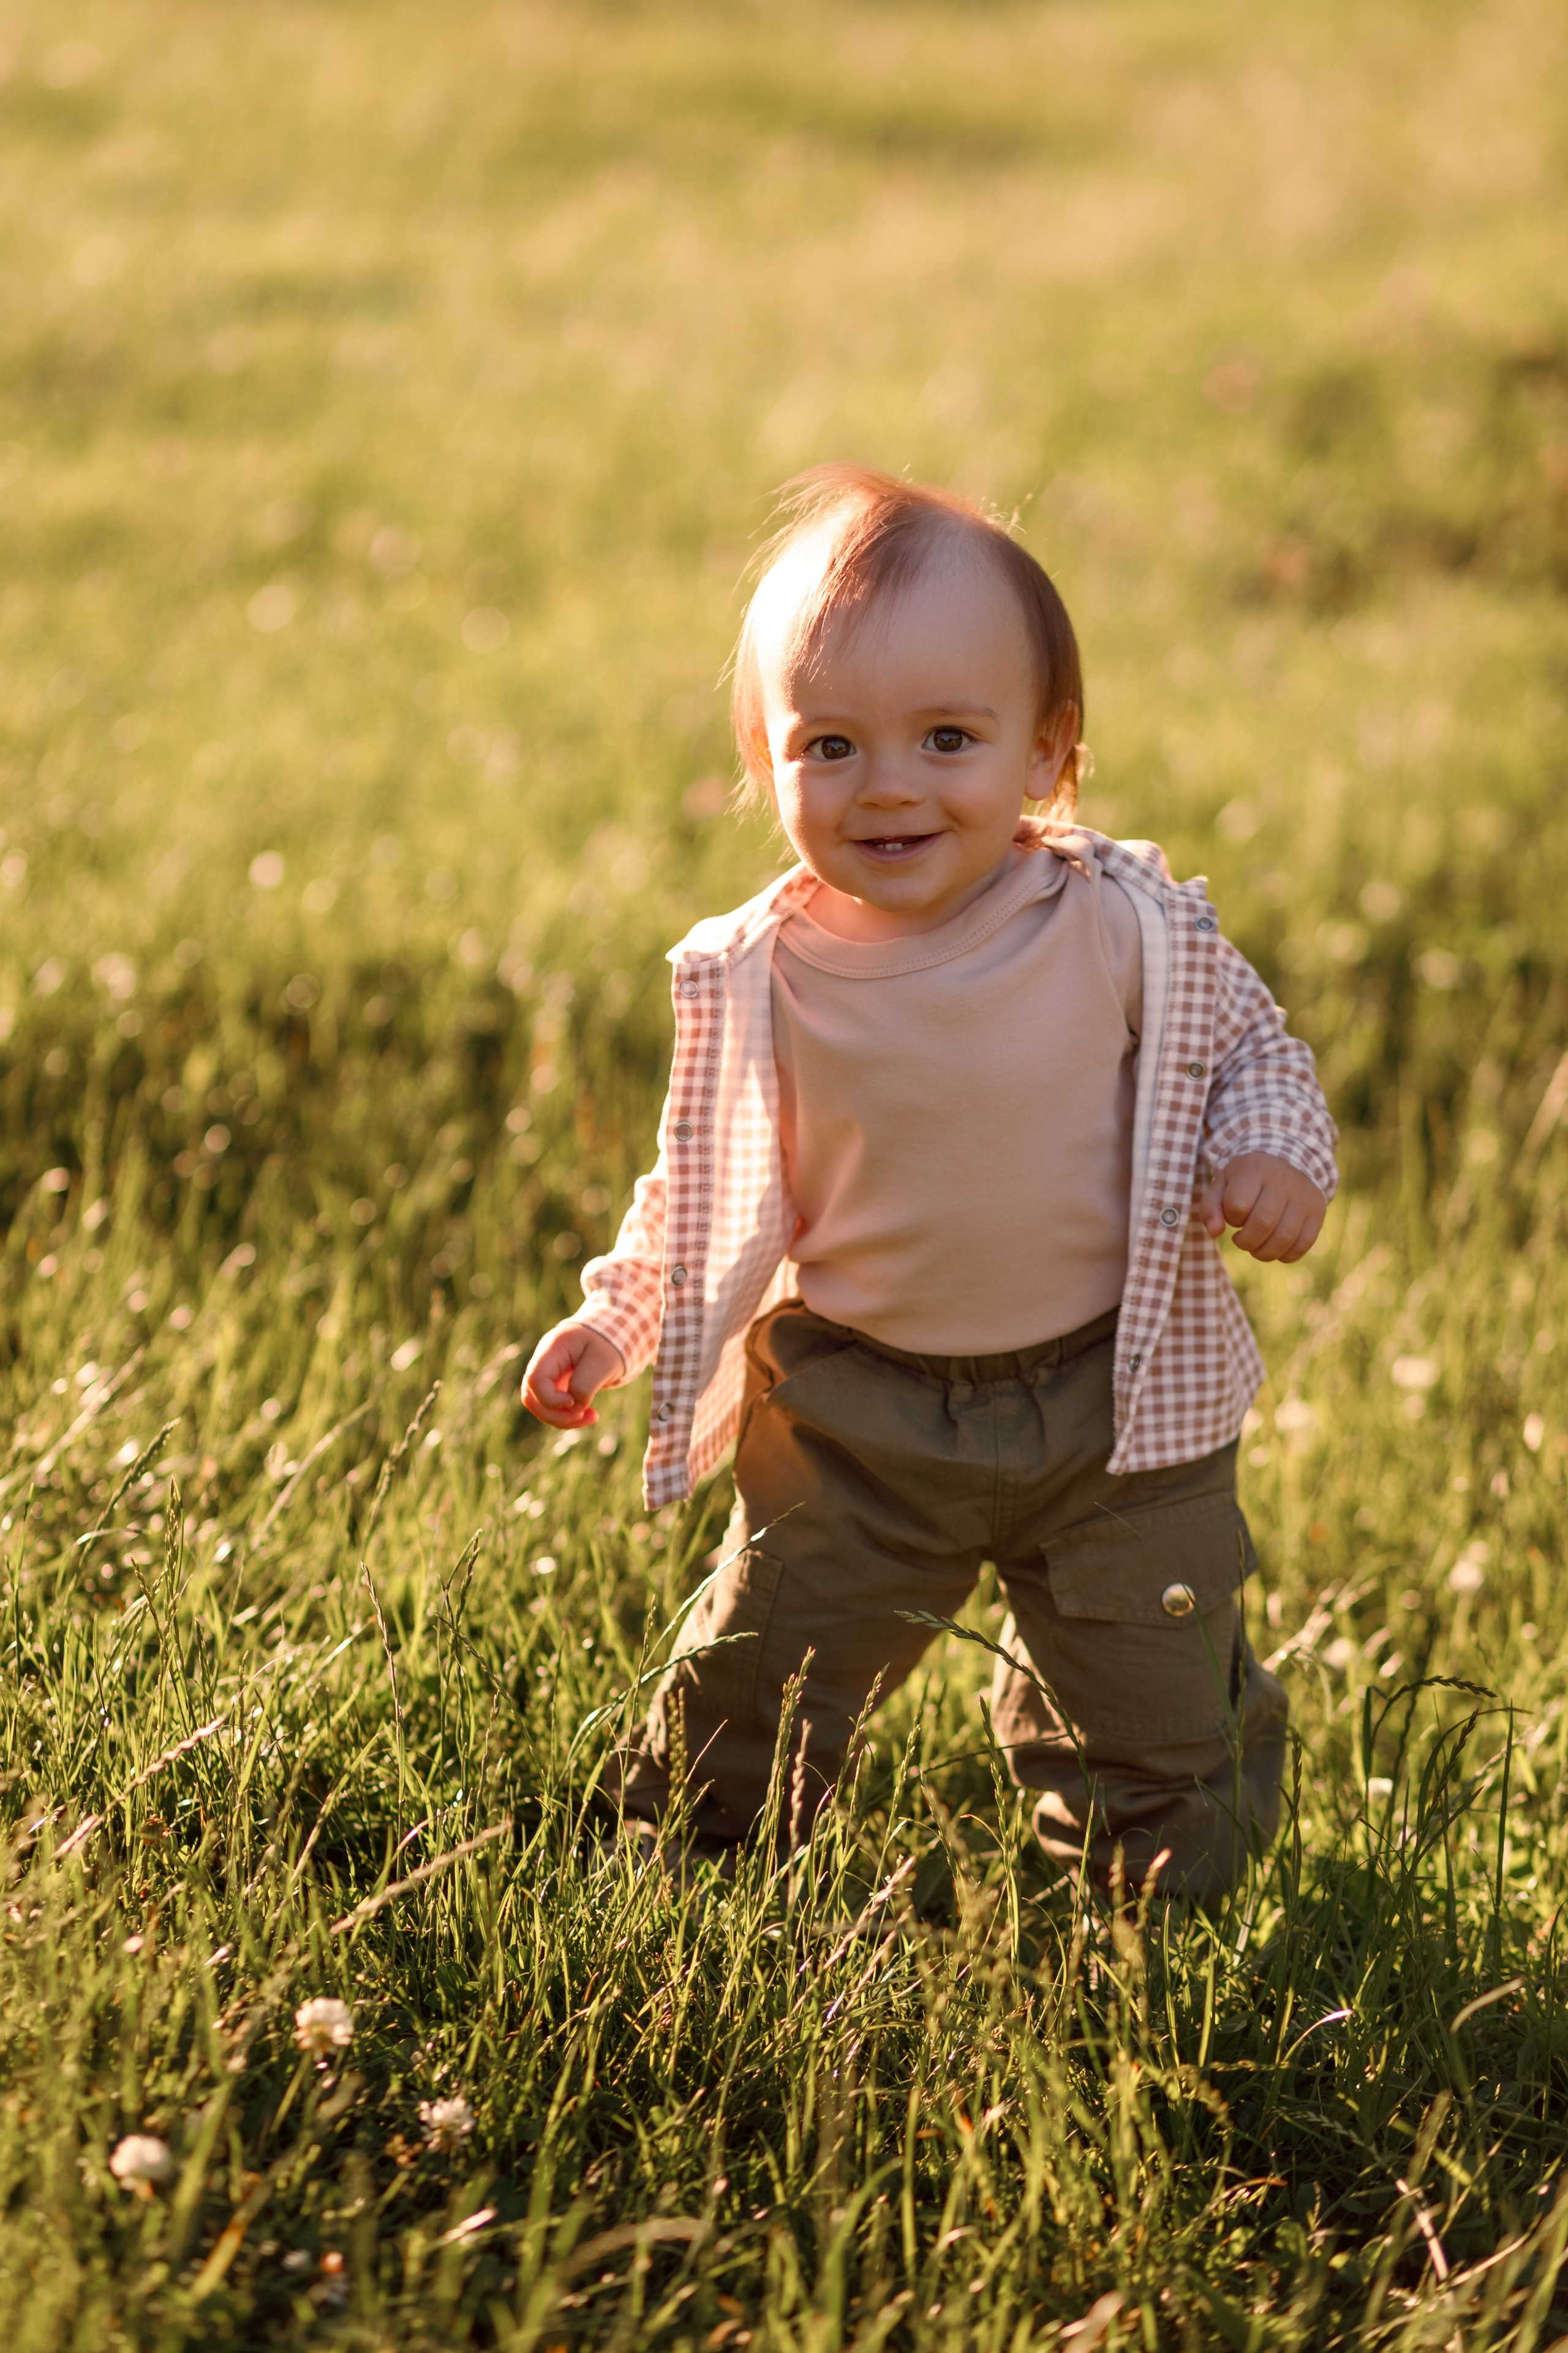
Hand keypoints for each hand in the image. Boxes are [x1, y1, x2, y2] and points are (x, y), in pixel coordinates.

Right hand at [521, 1322, 626, 1427]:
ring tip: (591, 1417)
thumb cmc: (607, 1344)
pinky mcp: (555, 1385)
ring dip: (562, 1419)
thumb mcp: (602, 1362)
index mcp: (553, 1348)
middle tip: (584, 1415)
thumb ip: (585, 1385)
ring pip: (540, 1406)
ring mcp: (547, 1373)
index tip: (573, 1402)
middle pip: (531, 1396)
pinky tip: (589, 1414)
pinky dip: (568, 1416)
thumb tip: (574, 1407)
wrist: (611, 1335)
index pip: (535, 1379)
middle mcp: (544, 1361)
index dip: (550, 1399)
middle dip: (555, 1415)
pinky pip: (552, 1407)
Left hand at [1198, 1152, 1326, 1262]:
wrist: (1287, 1163)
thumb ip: (1210, 1207)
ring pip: (1284, 1237)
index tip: (1233, 1215)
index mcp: (1255, 1169)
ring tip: (1256, 1247)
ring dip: (1264, 1253)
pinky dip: (1285, 1255)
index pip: (1238, 1204)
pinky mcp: (1317, 1212)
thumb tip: (1214, 1233)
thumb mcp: (1223, 1184)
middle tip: (1242, 1239)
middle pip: (1263, 1223)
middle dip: (1246, 1242)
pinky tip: (1275, 1248)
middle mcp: (1283, 1181)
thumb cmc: (1247, 1180)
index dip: (1231, 1218)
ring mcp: (1303, 1197)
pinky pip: (1303, 1244)